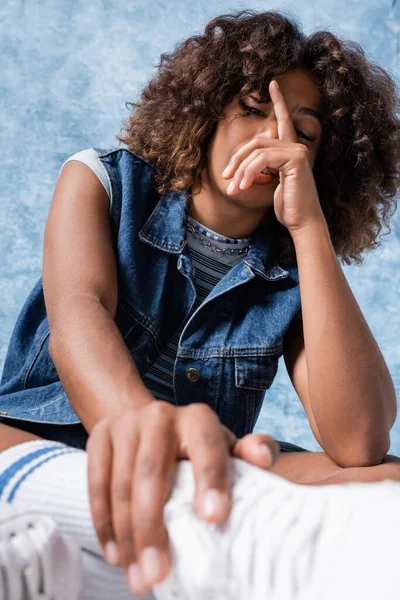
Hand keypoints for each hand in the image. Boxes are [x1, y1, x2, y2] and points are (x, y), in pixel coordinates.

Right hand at [86, 401, 279, 595]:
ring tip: (138, 578)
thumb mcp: (228, 448)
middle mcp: (160, 415)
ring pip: (120, 484)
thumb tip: (263, 456)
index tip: (214, 518)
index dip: (211, 480)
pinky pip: (95, 485)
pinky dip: (103, 524)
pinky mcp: (99, 436)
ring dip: (126, 537)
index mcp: (198, 418)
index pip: (207, 448)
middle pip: (151, 473)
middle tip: (158, 574)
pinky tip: (115, 555)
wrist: (150, 422)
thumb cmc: (198, 446)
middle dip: (152, 527)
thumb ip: (253, 451)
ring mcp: (125, 424)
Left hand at [222, 79, 325, 233]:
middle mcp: (296, 146)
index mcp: (291, 150)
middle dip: (236, 160)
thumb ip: (261, 169)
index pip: (283, 121)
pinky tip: (244, 187)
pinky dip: (248, 173)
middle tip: (225, 177)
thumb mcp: (271, 185)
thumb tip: (242, 166)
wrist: (302, 222)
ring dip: (239, 171)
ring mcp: (297, 151)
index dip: (278, 101)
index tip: (272, 83)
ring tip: (233, 189)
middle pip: (257, 141)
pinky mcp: (295, 159)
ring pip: (256, 151)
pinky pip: (262, 159)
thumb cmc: (287, 207)